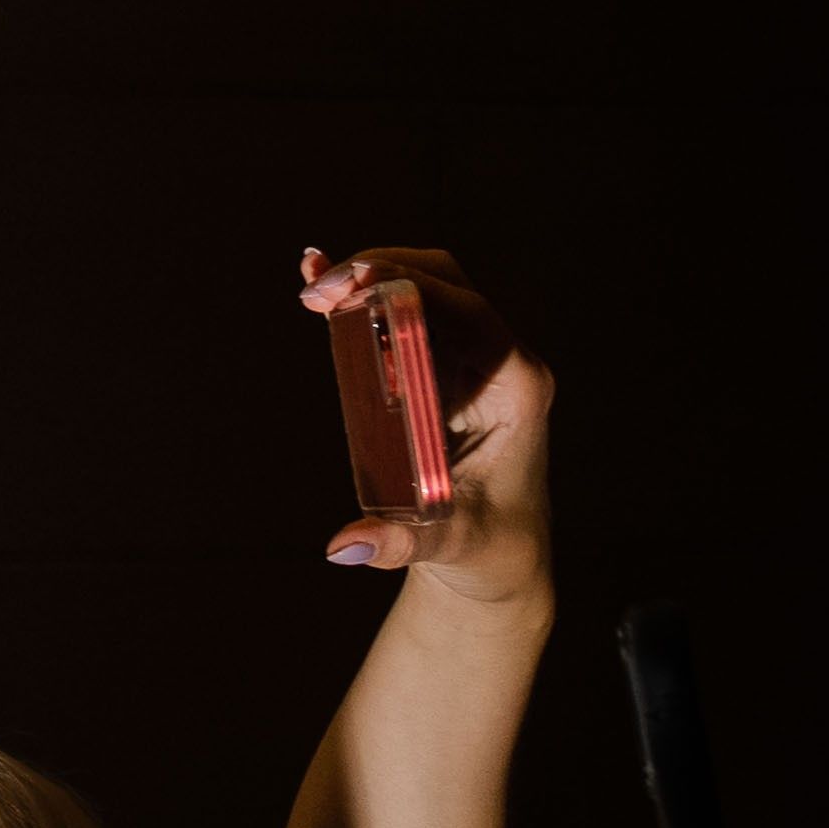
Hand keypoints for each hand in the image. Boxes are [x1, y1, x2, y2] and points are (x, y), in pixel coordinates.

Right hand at [298, 249, 550, 596]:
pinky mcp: (438, 370)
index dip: (412, 289)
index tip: (358, 285)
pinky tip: (321, 292)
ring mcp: (468, 362)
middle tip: (319, 290)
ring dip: (368, 280)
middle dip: (381, 273)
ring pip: (423, 290)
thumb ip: (400, 542)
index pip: (470, 314)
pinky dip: (363, 300)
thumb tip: (344, 544)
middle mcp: (497, 364)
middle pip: (443, 284)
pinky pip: (402, 320)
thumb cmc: (489, 546)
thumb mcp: (447, 544)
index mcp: (515, 390)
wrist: (497, 554)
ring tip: (313, 291)